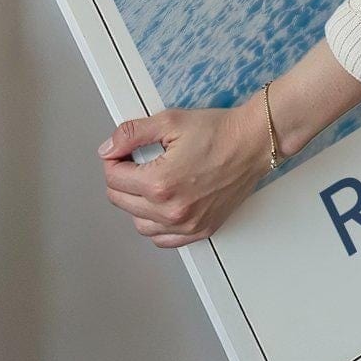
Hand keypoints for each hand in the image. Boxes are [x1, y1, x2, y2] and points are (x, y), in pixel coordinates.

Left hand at [98, 103, 267, 247]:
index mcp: (160, 183)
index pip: (113, 179)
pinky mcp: (201, 230)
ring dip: (135, 204)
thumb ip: (132, 134)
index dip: (113, 160)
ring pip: (139, 224)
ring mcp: (187, 225)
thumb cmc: (218, 132)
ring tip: (147, 183)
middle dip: (120, 179)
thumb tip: (108, 149)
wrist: (252, 143)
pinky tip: (161, 206)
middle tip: (132, 162)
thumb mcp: (170, 121)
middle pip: (121, 202)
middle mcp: (172, 210)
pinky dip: (156, 225)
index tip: (121, 151)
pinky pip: (164, 240)